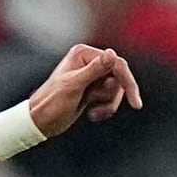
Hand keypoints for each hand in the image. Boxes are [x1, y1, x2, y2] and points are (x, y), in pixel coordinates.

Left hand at [24, 38, 143, 137]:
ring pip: (116, 88)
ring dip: (108, 104)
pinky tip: (92, 114)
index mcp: (83, 54)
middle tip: (97, 108)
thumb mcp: (74, 86)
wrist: (40, 122)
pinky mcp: (92, 88)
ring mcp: (91, 75)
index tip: (135, 103)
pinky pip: (110, 97)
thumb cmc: (51, 103)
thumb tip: (113, 54)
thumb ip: (95, 69)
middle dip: (111, 96)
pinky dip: (105, 108)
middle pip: (118, 77)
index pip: (116, 64)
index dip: (128, 83)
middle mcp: (88, 61)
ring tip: (92, 113)